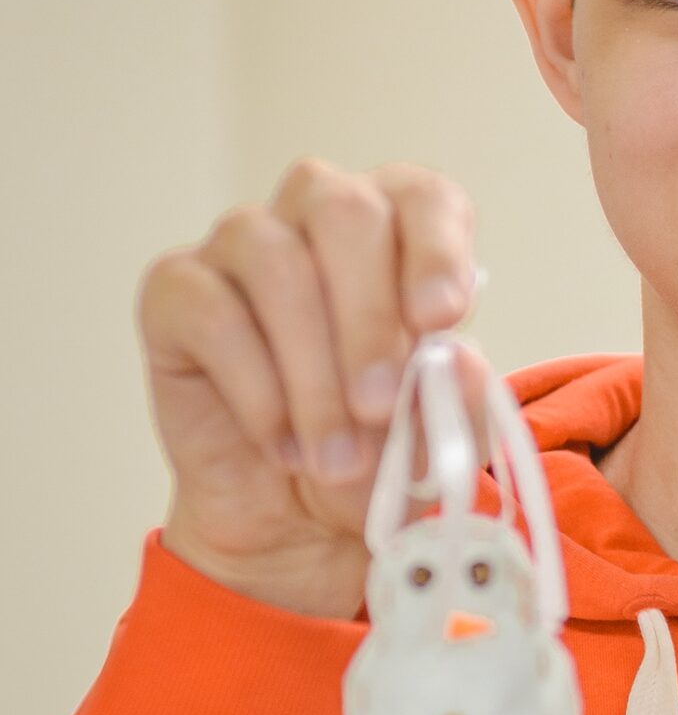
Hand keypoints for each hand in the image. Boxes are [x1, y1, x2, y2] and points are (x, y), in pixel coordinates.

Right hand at [139, 157, 494, 619]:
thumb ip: (457, 398)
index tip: (441, 318)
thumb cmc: (376, 452)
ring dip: (313, 376)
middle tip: (379, 408)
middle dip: (368, 319)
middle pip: (343, 211)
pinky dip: (257, 393)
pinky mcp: (176, 291)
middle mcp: (316, 216)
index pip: (423, 197)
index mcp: (399, 229)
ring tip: (336, 459)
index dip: (435, 249)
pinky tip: (283, 446)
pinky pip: (212, 314)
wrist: (294, 517)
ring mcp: (240, 244)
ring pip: (276, 264)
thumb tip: (463, 359)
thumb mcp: (434, 439)